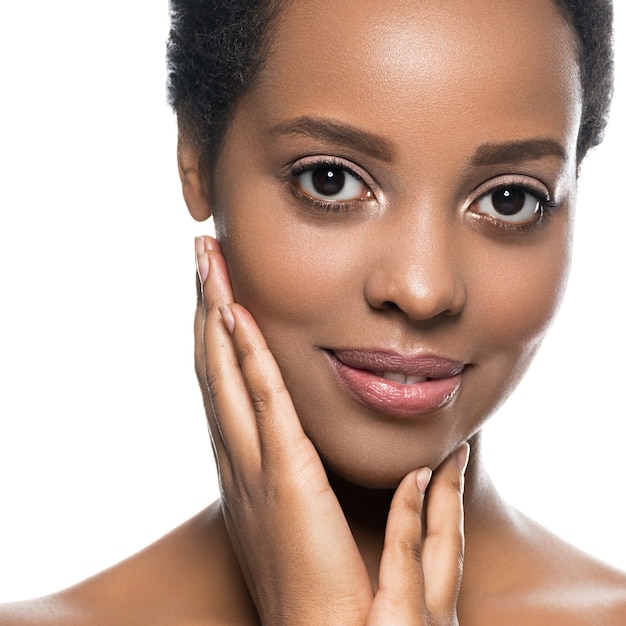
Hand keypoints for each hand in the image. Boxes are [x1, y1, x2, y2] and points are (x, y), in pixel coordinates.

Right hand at [194, 235, 467, 624]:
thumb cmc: (324, 579)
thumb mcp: (309, 511)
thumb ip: (315, 466)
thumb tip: (334, 430)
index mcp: (247, 464)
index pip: (225, 383)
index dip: (217, 332)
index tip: (219, 287)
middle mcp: (238, 456)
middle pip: (214, 365)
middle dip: (205, 305)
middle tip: (202, 255)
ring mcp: (253, 464)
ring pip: (224, 372)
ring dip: (214, 313)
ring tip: (207, 262)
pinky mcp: (283, 474)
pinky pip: (261, 400)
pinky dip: (244, 353)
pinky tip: (235, 312)